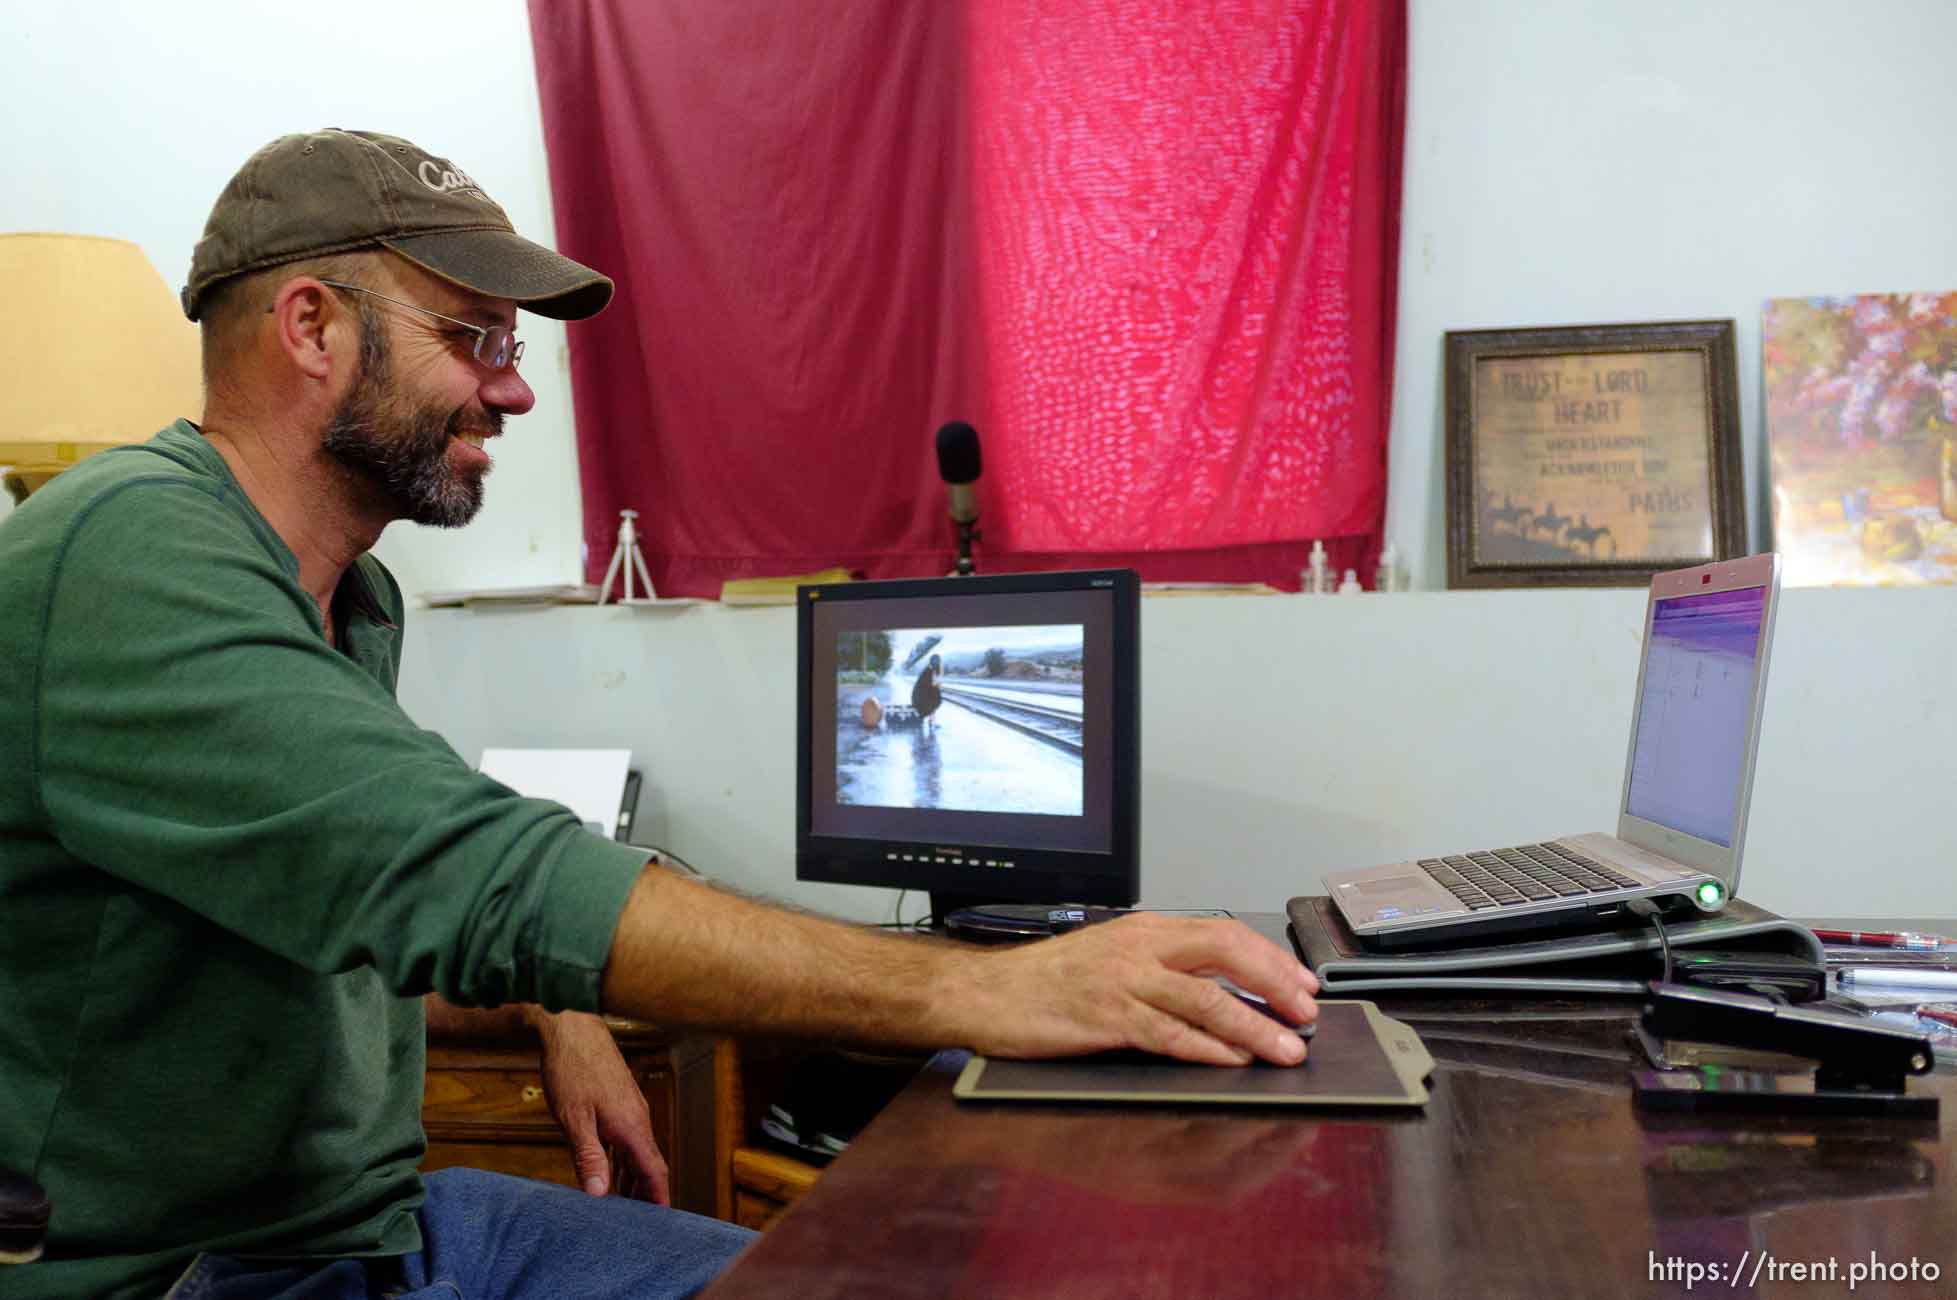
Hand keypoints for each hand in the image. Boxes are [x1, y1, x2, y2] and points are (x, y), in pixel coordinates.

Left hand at [533, 1009, 670, 1204]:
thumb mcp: (574, 1119)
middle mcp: (637, 1119)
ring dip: (632, 1178)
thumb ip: (589, 1157)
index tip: (661, 1222)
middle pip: (648, 1165)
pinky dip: (623, 1161)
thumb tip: (598, 1194)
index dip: (658, 1198)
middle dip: (646, 1194)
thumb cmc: (572, 1069)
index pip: (654, 1171)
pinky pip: (627, 1139)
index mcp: (631, 1126)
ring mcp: (629, 1109)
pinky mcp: (619, 1102)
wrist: (572, 1027)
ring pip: (637, 1152)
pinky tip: (609, 1170)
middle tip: (639, 1223)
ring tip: (623, 1205)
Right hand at [952, 914, 1319, 1065]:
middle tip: (1307, 1013)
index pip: (1223, 933)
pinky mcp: (1105, 1017)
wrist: (985, 993)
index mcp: (1145, 930)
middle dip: (1274, 984)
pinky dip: (1206, 1049)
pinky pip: (1168, 1033)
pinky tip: (1232, 1062)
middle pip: (1224, 953)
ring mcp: (1123, 981)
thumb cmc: (1046, 982)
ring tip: (1285, 1049)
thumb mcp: (1110, 957)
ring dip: (1253, 1026)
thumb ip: (1161, 969)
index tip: (1303, 983)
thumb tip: (1222, 995)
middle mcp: (1139, 948)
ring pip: (1205, 999)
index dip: (1270, 958)